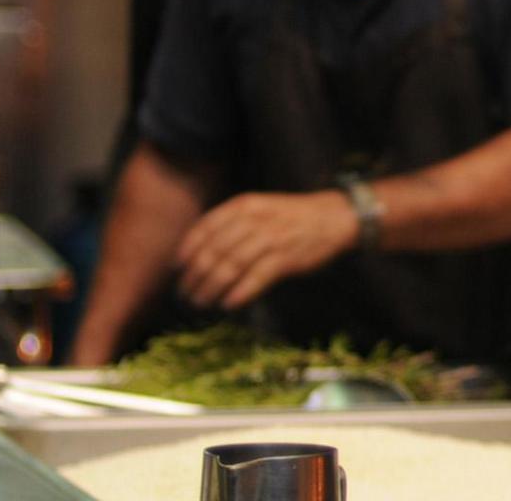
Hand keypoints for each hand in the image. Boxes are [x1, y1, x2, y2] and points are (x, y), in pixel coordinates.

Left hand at [176, 190, 358, 309]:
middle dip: (195, 276)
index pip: (205, 228)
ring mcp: (271, 239)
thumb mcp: (260, 207)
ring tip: (201, 302)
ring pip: (231, 267)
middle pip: (214, 251)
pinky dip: (240, 292)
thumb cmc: (292, 216)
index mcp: (244, 206)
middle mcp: (255, 220)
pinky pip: (256, 278)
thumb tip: (201, 252)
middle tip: (185, 293)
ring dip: (211, 288)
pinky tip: (228, 304)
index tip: (177, 268)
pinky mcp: (286, 258)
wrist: (334, 217)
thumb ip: (233, 223)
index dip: (187, 250)